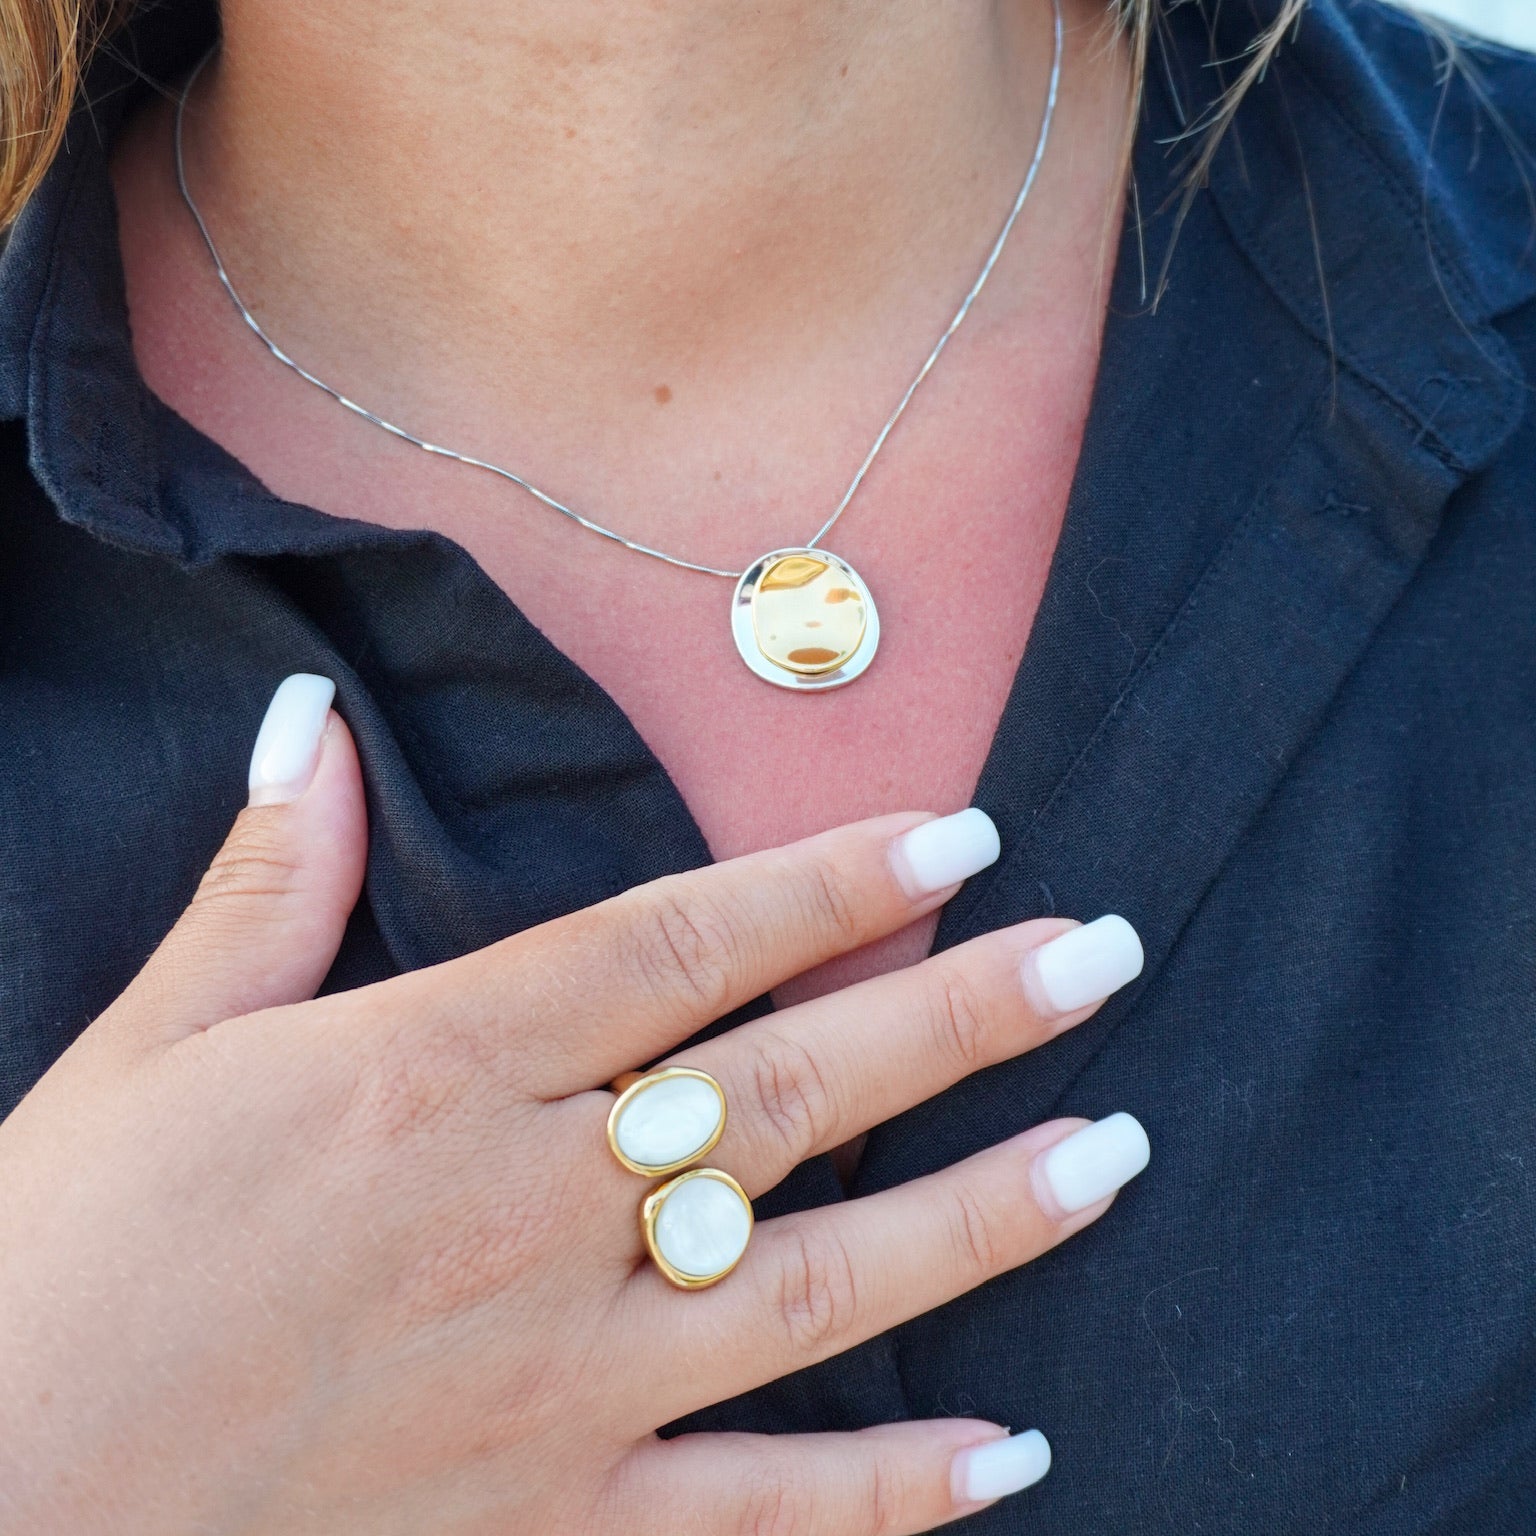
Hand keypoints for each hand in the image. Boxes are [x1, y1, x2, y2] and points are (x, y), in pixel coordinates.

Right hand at [0, 674, 1148, 1535]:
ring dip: (982, 1217)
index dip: (828, 884)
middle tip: (1101, 961)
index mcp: (432, 1070)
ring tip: (1115, 1154)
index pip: (680, 946)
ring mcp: (557, 1379)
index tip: (957, 841)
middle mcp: (524, 1210)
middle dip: (963, 1015)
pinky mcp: (550, 1523)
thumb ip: (266, 882)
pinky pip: (757, 1511)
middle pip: (791, 1089)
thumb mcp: (155, 1043)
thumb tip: (305, 722)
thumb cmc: (63, 1257)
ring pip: (818, 1284)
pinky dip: (890, 1490)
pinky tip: (1009, 1453)